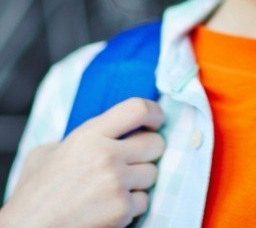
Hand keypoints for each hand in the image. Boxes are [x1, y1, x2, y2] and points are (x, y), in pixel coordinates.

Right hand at [0, 98, 164, 227]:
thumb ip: (83, 136)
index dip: (154, 113)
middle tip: (135, 160)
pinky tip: (110, 207)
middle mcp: (106, 155)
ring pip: (152, 174)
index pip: (137, 108)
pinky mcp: (121, 210)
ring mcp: (115, 183)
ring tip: (115, 187)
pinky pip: (144, 201)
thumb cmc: (35, 193)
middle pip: (155, 143)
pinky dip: (131, 206)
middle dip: (149, 152)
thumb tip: (112, 128)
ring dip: (139, 182)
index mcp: (89, 134)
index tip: (156, 120)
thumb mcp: (50, 151)